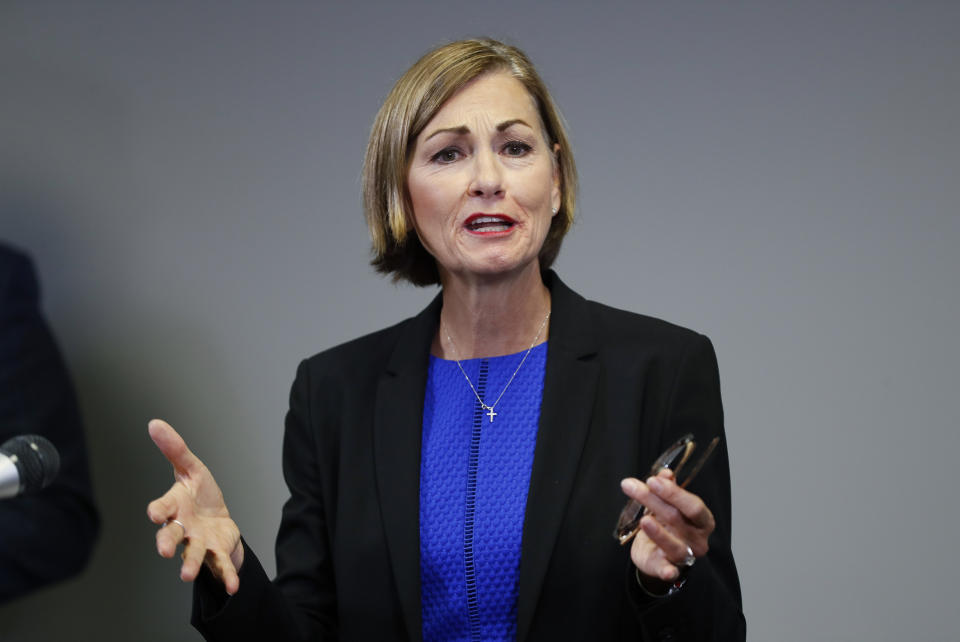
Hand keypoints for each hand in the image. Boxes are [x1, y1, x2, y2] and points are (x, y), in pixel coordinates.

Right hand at [146, 419, 243, 593]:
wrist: (217, 518)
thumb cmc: (199, 493)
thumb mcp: (191, 467)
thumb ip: (174, 448)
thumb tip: (154, 422)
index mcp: (174, 505)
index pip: (162, 507)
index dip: (158, 510)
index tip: (155, 514)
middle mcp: (182, 527)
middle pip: (170, 536)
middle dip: (166, 543)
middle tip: (164, 551)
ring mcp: (197, 542)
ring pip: (191, 554)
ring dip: (188, 564)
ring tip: (185, 575)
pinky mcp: (215, 552)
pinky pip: (219, 566)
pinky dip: (226, 577)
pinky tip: (233, 587)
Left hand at [619, 469, 714, 587]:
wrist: (659, 552)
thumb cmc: (668, 525)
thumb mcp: (668, 505)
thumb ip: (667, 489)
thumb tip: (665, 473)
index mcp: (702, 520)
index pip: (692, 505)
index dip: (673, 493)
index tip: (652, 480)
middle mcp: (698, 539)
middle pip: (677, 519)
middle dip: (654, 501)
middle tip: (633, 487)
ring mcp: (685, 556)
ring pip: (673, 544)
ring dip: (658, 532)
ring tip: (644, 520)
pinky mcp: (669, 569)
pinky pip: (669, 571)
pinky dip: (668, 571)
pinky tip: (667, 571)